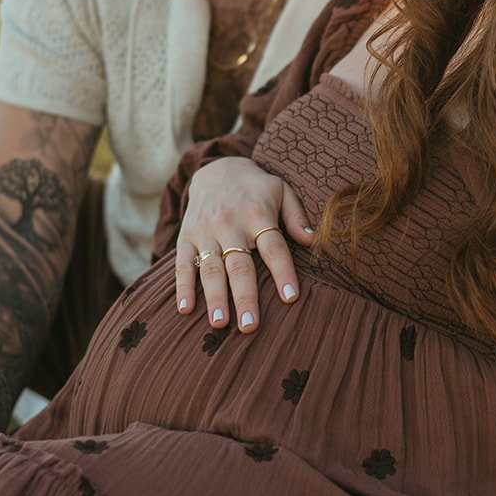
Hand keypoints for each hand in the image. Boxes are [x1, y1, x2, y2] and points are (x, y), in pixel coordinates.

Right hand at [175, 159, 314, 332]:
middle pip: (239, 264)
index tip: (290, 297)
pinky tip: (185, 309)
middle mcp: (230, 224)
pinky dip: (182, 287)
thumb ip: (297, 217)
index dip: (282, 272)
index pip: (273, 247)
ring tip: (219, 324)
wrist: (218, 169)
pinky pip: (182, 264)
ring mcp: (205, 231)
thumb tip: (313, 240)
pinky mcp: (186, 236)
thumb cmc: (257, 188)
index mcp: (258, 214)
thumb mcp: (283, 191)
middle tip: (249, 326)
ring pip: (211, 268)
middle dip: (245, 296)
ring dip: (214, 297)